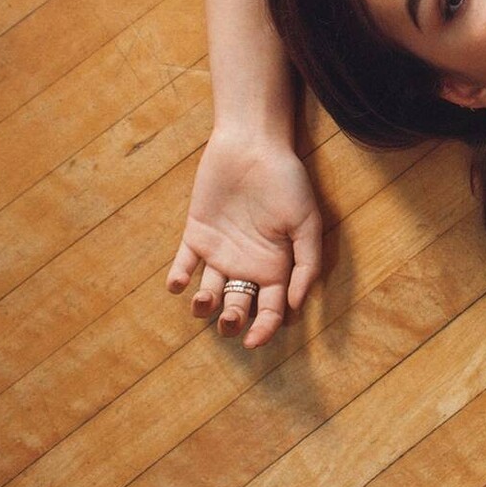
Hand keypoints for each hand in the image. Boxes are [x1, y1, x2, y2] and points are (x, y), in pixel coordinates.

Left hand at [167, 129, 323, 348]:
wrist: (252, 146)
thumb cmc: (286, 181)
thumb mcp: (308, 222)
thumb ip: (306, 264)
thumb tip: (294, 305)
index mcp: (277, 265)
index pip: (272, 309)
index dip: (266, 329)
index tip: (254, 340)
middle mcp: (248, 264)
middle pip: (239, 306)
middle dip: (233, 321)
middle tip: (228, 321)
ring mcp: (221, 251)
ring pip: (209, 292)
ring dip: (203, 306)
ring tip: (202, 303)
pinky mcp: (196, 235)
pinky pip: (184, 264)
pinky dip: (177, 278)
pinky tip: (178, 284)